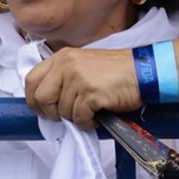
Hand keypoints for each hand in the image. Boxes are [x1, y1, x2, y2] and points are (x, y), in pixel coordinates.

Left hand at [25, 47, 140, 127]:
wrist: (146, 72)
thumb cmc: (120, 70)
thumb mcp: (85, 63)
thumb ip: (64, 75)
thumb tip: (48, 99)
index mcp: (63, 56)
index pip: (31, 80)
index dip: (34, 99)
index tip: (44, 108)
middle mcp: (67, 65)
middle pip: (41, 98)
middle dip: (51, 112)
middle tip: (66, 116)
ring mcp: (78, 79)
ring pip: (62, 111)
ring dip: (76, 117)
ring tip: (92, 111)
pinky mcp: (90, 93)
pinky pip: (79, 118)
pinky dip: (88, 122)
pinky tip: (99, 114)